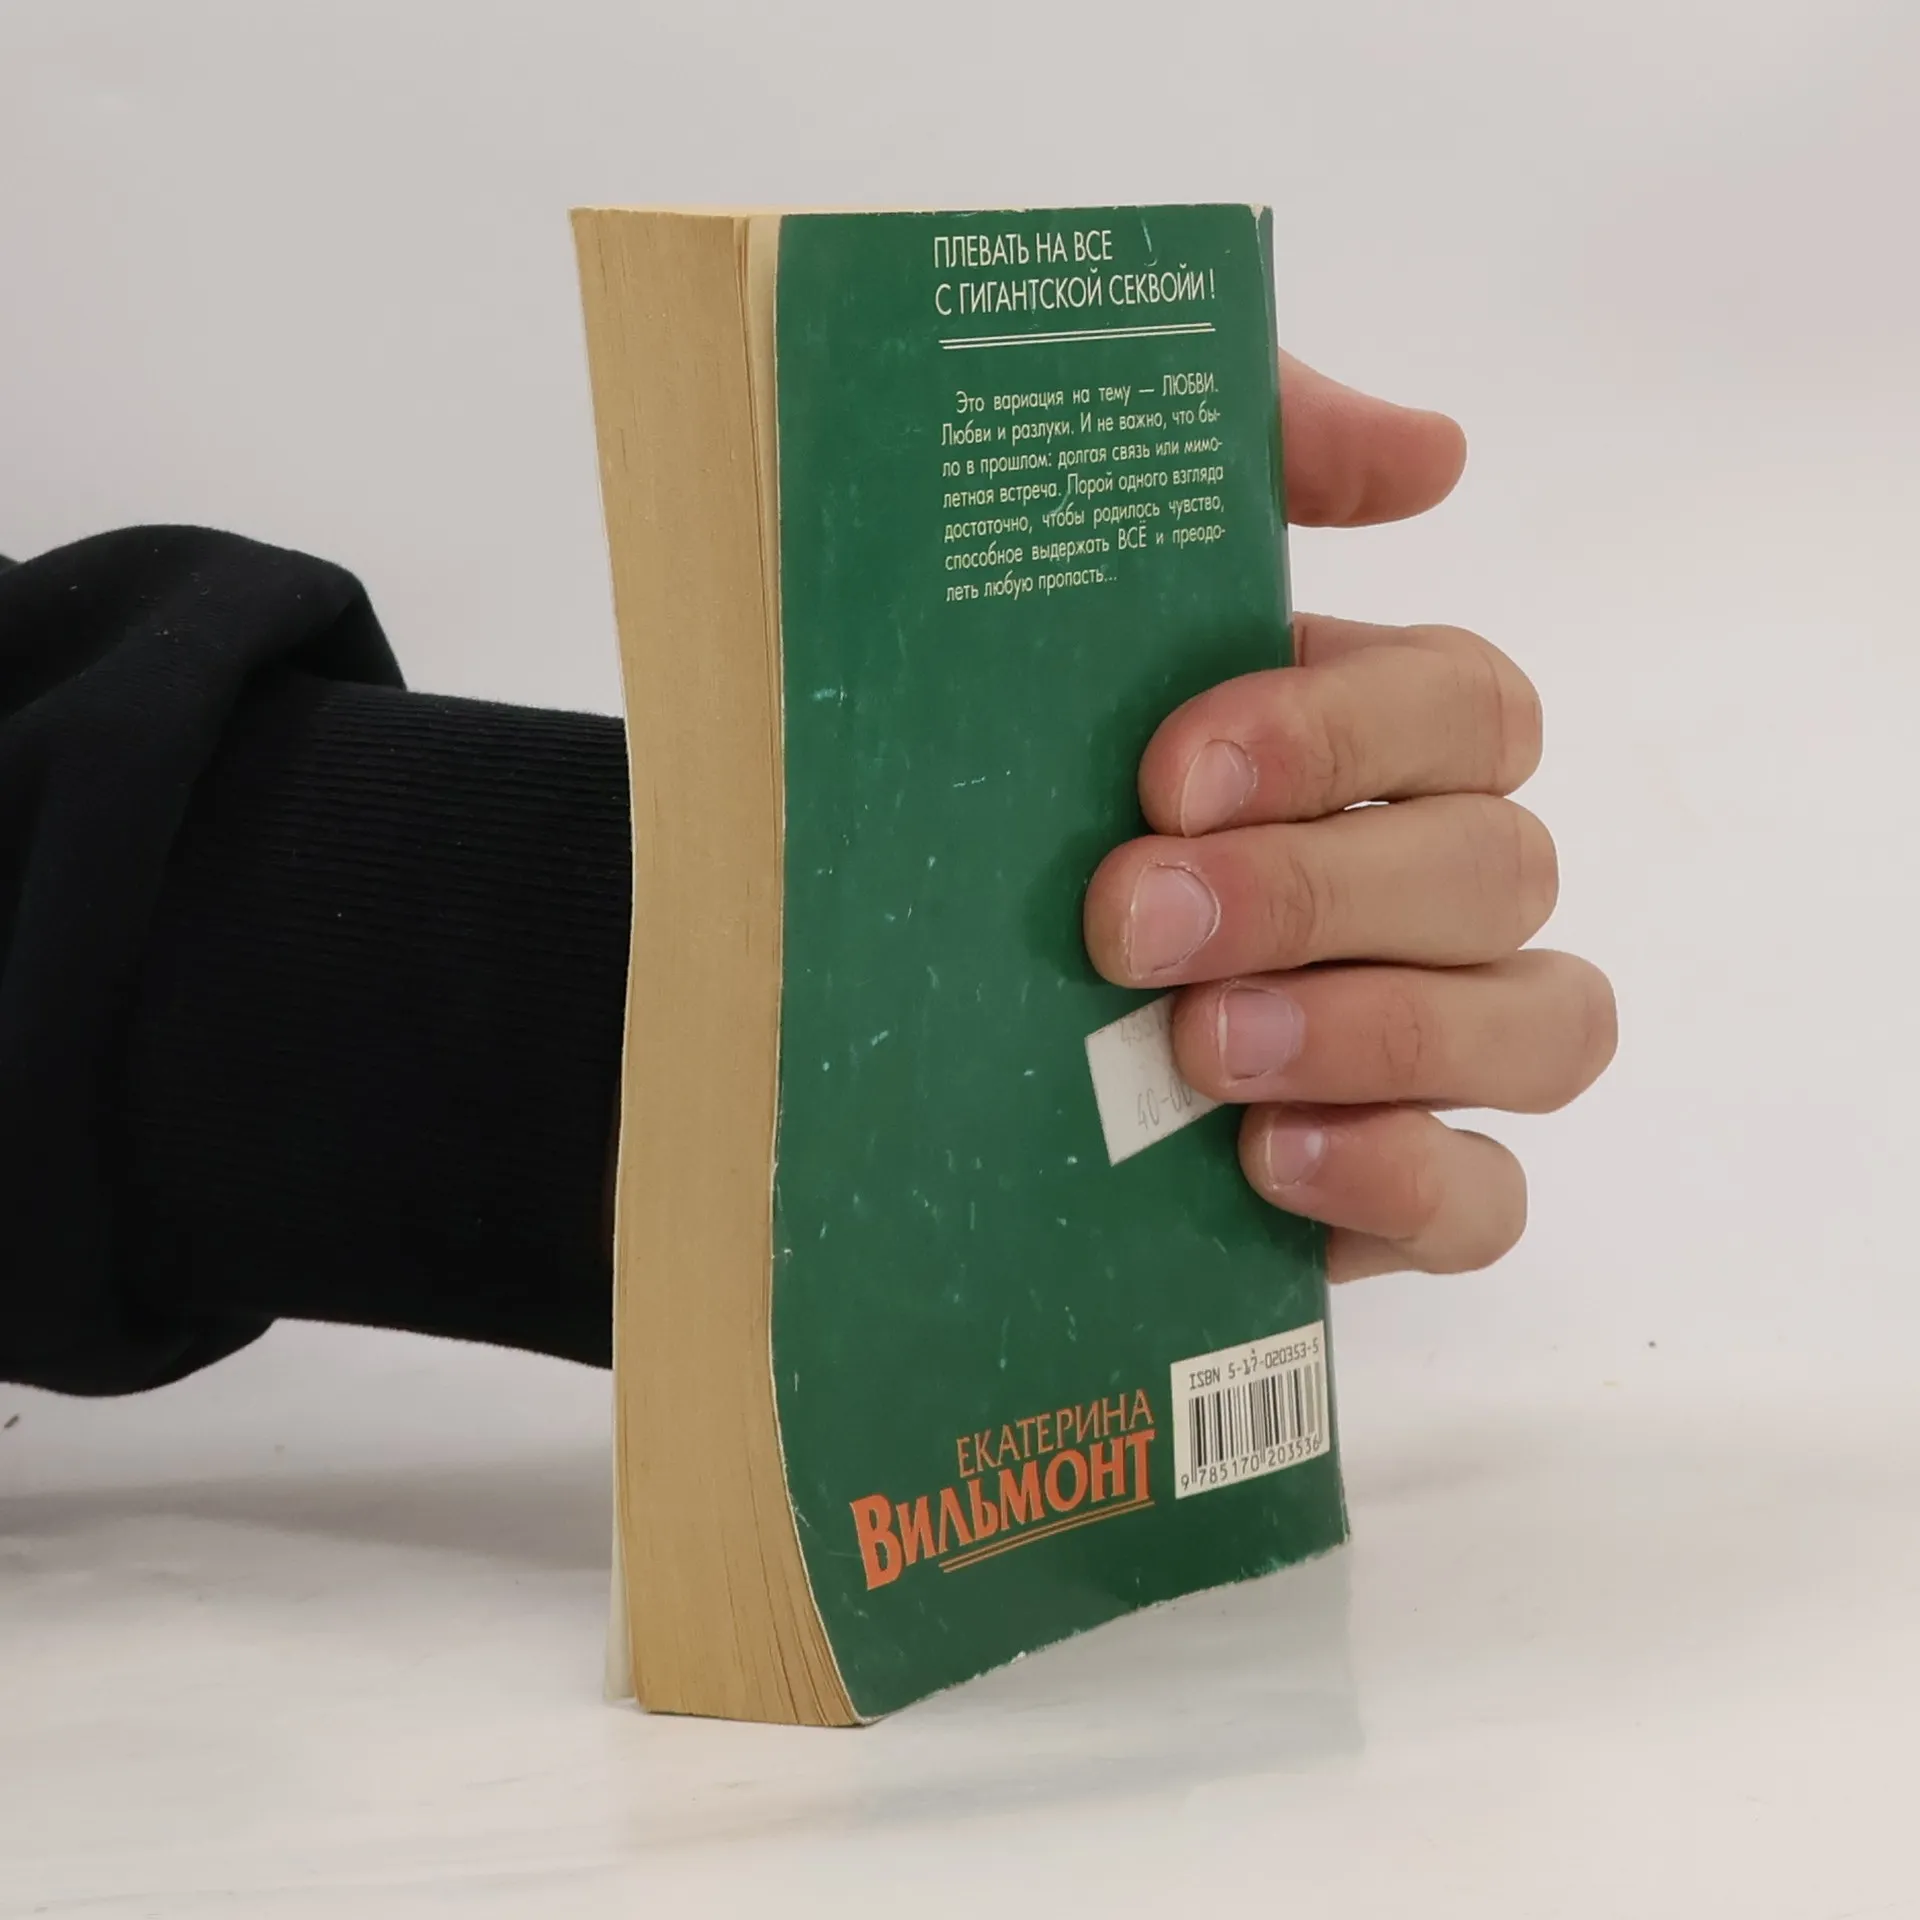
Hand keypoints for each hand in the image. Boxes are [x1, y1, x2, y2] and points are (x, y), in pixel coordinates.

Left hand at [1083, 355, 1615, 1281]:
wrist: (933, 1004)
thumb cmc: (1046, 774)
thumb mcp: (1110, 588)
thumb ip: (1261, 467)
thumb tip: (1432, 453)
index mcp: (1393, 742)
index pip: (1468, 707)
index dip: (1338, 736)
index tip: (1167, 773)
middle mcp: (1449, 883)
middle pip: (1494, 869)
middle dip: (1313, 894)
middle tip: (1133, 922)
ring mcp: (1452, 1041)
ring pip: (1545, 1027)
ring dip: (1379, 1034)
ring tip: (1204, 1050)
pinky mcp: (1409, 1188)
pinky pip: (1490, 1202)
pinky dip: (1404, 1185)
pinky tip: (1270, 1164)